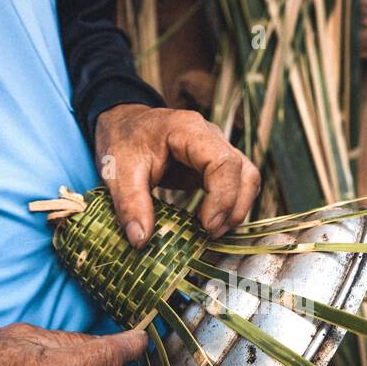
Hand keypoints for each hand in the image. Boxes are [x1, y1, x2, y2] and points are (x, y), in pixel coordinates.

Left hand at [94, 103, 261, 247]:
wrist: (123, 124)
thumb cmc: (123, 141)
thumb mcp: (118, 171)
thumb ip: (130, 204)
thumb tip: (141, 241)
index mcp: (189, 130)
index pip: (224, 162)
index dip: (223, 198)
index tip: (206, 226)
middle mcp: (211, 137)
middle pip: (244, 172)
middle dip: (233, 208)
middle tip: (209, 234)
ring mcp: (217, 150)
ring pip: (247, 178)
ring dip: (237, 208)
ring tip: (213, 232)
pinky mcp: (215, 165)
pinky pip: (237, 185)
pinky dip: (231, 206)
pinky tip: (211, 224)